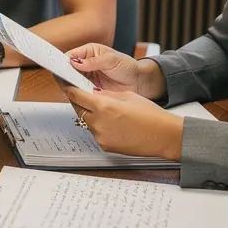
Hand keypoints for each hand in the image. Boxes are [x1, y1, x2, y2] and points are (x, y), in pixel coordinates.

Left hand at [64, 84, 183, 159]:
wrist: (164, 136)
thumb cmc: (150, 115)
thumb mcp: (126, 96)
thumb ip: (106, 94)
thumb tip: (93, 93)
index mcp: (103, 106)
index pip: (75, 95)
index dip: (67, 87)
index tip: (62, 82)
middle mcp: (98, 122)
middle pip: (77, 108)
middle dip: (77, 100)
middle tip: (78, 93)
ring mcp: (100, 136)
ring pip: (85, 121)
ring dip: (88, 113)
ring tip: (101, 108)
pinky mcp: (105, 145)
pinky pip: (95, 132)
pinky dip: (97, 125)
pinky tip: (109, 121)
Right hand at [66, 42, 143, 92]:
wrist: (138, 82)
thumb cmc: (127, 66)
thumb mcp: (111, 60)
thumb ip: (93, 61)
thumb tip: (76, 62)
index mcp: (89, 52)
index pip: (71, 55)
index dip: (63, 61)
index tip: (58, 66)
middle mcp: (85, 64)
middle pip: (69, 69)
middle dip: (64, 73)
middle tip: (61, 78)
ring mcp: (87, 77)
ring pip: (72, 80)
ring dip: (70, 84)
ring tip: (67, 87)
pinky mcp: (90, 89)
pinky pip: (80, 91)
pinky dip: (77, 93)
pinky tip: (75, 94)